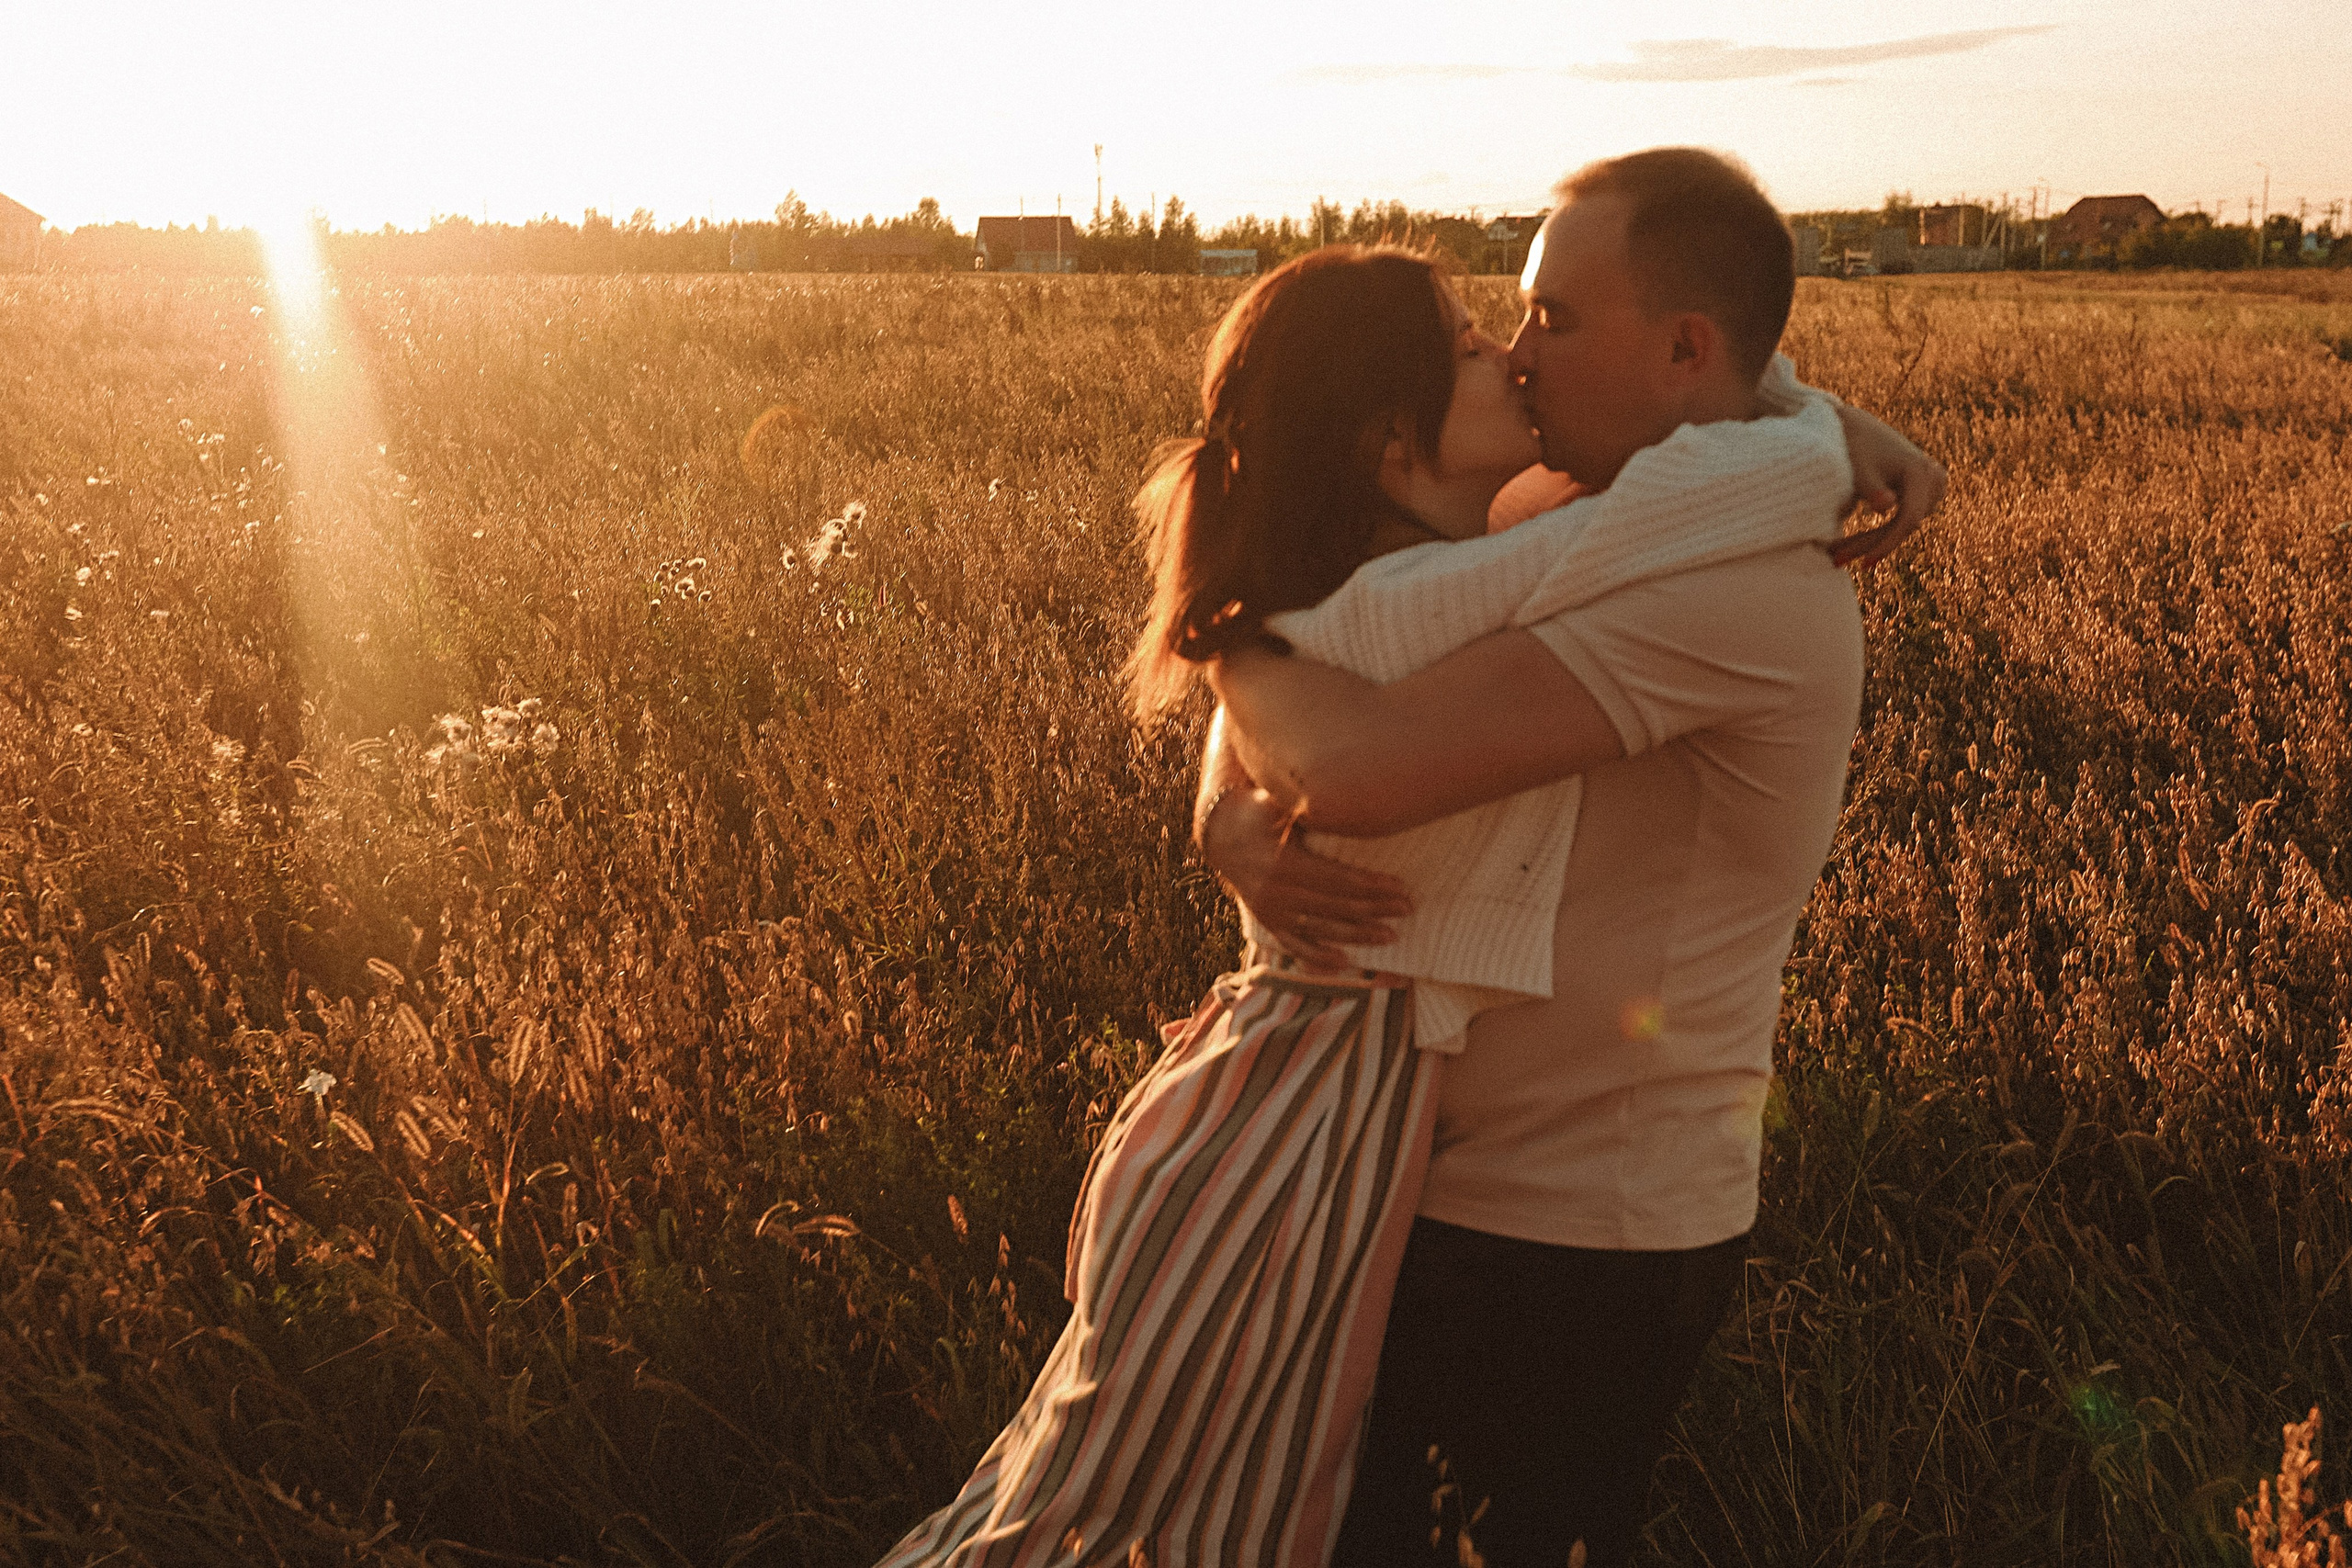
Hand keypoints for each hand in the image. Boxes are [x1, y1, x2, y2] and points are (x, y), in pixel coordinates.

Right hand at [1199, 785, 1412, 967]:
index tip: (1400, 887)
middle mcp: (1274, 893)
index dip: (1371, 886)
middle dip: (1374, 909)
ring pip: (1320, 929)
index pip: (1337, 879)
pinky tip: (1344, 963)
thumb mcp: (1278, 802)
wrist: (1220, 835)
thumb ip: (1307, 806)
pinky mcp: (1267, 923)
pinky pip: (1295, 946)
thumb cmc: (1259, 811)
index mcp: (1281, 862)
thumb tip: (1344, 794)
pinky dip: (1318, 957)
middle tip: (1407, 909)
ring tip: (1390, 935)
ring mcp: (1269, 912)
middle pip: (1334, 906)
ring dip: (1357, 935)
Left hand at [1828, 404, 1945, 568]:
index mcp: (1921, 471)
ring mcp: (1932, 488)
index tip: (1863, 563)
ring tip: (1837, 556)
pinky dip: (1877, 534)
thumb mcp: (1859, 468)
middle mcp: (1934, 479)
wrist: (1858, 428)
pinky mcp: (1922, 494)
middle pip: (1904, 526)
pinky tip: (1852, 549)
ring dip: (1871, 543)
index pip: (1909, 518)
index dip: (1887, 544)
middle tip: (1836, 561)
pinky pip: (1901, 520)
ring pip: (1902, 527)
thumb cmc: (1854, 447)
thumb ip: (1871, 487)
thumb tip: (1886, 506)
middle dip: (1871, 545)